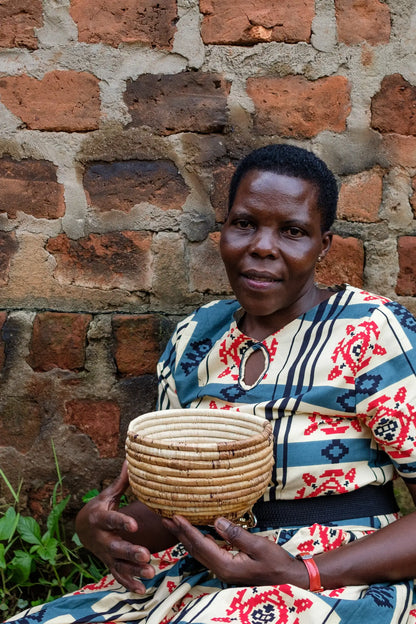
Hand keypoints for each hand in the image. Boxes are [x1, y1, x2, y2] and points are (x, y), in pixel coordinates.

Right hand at [75, 461, 154, 592]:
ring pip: (120, 564)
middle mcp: (102, 539)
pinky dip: (129, 584)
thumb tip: (130, 460)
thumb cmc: (100, 508)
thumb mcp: (107, 495)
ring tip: (152, 572)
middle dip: (131, 552)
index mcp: (100, 518)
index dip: (122, 523)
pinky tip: (143, 589)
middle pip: (117, 547)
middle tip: (146, 554)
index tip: (134, 526)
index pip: (112, 520)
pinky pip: (119, 576)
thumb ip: (120, 482)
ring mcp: (105, 554)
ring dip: (135, 570)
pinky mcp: (110, 564)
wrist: (82, 528)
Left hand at [162, 515, 304, 586]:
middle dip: (179, 533)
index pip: (201, 544)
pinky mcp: (227, 567)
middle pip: (194, 549)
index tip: (175, 516)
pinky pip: (206, 553)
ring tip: (174, 524)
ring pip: (198, 552)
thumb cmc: (276, 563)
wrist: (288, 579)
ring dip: (186, 537)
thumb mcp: (259, 546)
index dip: (187, 530)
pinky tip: (194, 533)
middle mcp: (220, 569)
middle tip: (165, 518)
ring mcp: (223, 570)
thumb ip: (236, 534)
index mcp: (226, 565)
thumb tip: (216, 521)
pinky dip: (197, 541)